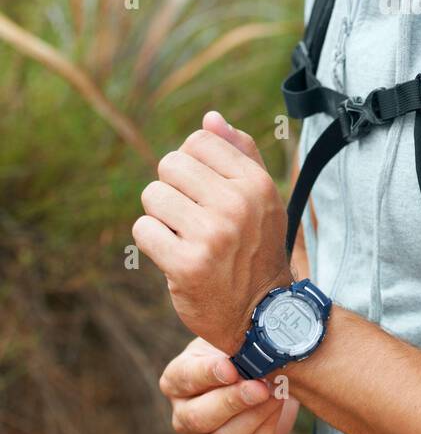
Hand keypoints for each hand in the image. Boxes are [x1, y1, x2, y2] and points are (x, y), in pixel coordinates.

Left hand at [133, 110, 289, 352]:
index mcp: (256, 183)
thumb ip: (240, 154)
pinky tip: (174, 255)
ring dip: (160, 215)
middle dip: (173, 188)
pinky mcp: (186, 265)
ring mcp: (211, 235)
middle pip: (171, 164)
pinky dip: (152, 241)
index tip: (203, 190)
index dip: (192, 162)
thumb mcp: (262, 199)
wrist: (262, 315)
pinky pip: (144, 229)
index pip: (200, 139)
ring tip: (183, 235)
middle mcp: (236, 205)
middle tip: (190, 216)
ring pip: (153, 195)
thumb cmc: (257, 249)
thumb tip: (210, 118)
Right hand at [159, 335, 300, 433]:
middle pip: (198, 418)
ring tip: (276, 391)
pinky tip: (280, 401)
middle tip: (259, 386)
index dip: (207, 374)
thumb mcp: (230, 340)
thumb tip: (245, 353)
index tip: (231, 367)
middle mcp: (184, 415)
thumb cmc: (240, 349)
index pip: (184, 379)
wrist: (265, 370)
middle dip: (232, 401)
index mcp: (176, 381)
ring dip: (255, 414)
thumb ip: (231, 344)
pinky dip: (270, 424)